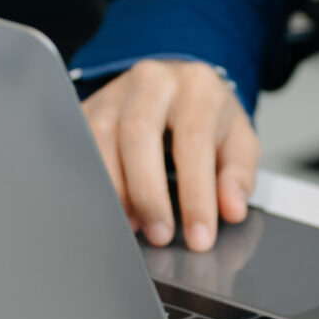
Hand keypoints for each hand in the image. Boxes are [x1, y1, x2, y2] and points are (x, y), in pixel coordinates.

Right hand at [81, 60, 258, 251]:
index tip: (199, 236)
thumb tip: (231, 209)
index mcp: (196, 86)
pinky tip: (111, 209)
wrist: (175, 87)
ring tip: (135, 225)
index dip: (196, 195)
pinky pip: (80, 148)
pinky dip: (93, 184)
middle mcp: (151, 82)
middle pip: (138, 135)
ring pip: (100, 141)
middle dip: (148, 194)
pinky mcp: (88, 110)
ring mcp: (114, 94)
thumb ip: (238, 175)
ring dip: (116, 192)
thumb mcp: (238, 141)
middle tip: (160, 234)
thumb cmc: (207, 118)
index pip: (193, 142)